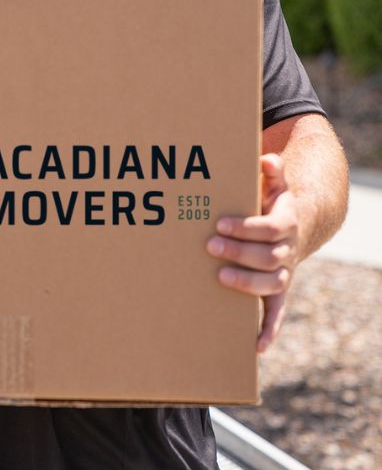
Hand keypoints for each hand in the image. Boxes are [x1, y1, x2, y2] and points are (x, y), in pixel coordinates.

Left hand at [206, 153, 299, 352]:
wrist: (295, 224)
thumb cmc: (272, 201)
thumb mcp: (274, 182)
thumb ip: (271, 170)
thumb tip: (266, 159)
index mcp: (285, 222)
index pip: (269, 228)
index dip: (246, 227)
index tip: (220, 223)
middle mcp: (287, 249)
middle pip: (268, 256)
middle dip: (239, 252)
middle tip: (210, 245)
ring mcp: (284, 271)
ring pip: (272, 283)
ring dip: (247, 284)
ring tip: (219, 276)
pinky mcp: (278, 289)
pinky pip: (277, 312)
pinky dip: (270, 329)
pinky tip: (256, 345)